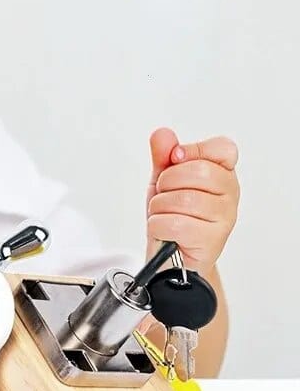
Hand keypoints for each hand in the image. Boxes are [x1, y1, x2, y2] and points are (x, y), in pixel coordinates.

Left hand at [146, 127, 239, 276]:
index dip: (193, 150)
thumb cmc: (172, 215)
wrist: (169, 256)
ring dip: (160, 207)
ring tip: (165, 215)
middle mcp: (230, 194)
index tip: (174, 160)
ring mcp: (225, 218)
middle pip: (198, 171)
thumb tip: (162, 134)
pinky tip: (166, 231)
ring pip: (182, 199)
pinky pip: (174, 223)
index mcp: (223, 173)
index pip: (223, 149)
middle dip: (167, 182)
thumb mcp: (163, 181)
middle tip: (165, 194)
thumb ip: (163, 156)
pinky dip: (159, 226)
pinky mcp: (212, 241)